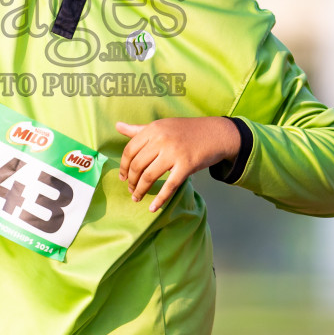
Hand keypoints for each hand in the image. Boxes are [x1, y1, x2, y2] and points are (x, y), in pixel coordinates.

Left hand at [115, 117, 239, 212]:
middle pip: (137, 165)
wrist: (216, 133)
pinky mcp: (187, 165)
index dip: (124, 166)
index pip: (130, 150)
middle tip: (131, 190)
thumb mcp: (162, 126)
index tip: (123, 177)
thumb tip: (117, 126)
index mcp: (153, 129)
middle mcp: (161, 139)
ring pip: (149, 176)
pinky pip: (169, 186)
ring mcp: (174, 153)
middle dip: (131, 181)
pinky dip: (159, 199)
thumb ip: (139, 129)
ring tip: (137, 198)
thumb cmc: (186, 131)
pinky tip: (152, 208)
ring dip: (140, 191)